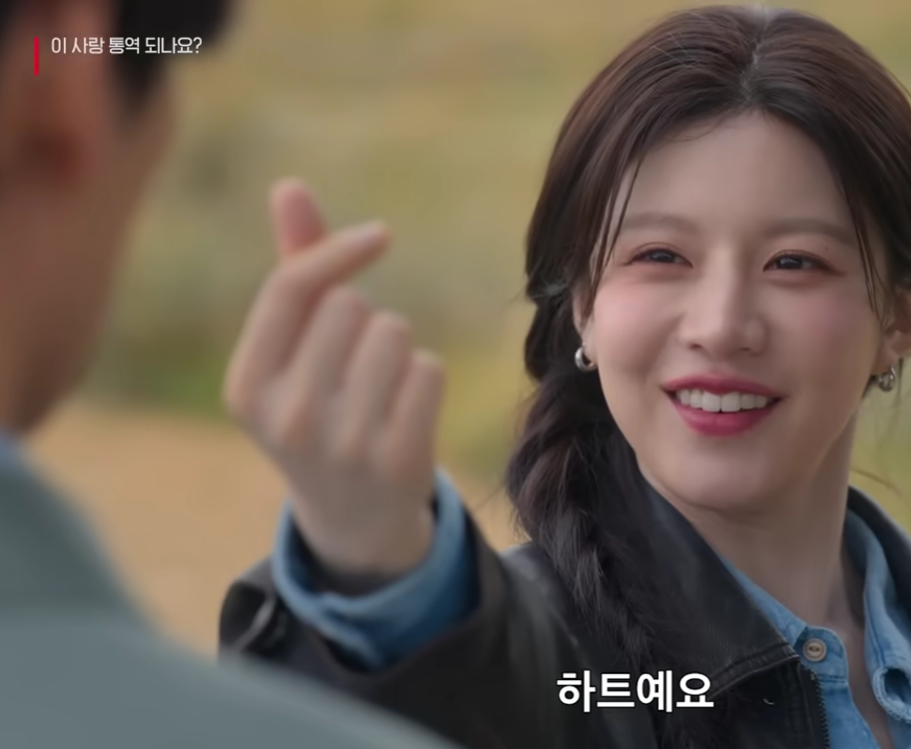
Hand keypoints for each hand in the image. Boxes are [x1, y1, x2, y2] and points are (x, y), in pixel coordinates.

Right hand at [223, 178, 444, 578]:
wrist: (354, 517)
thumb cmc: (319, 408)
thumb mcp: (292, 352)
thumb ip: (295, 268)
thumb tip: (290, 186)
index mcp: (246, 386)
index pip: (293, 288)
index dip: (339, 250)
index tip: (381, 235)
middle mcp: (286, 417)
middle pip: (352, 306)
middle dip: (365, 319)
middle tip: (355, 368)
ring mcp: (343, 444)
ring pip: (395, 334)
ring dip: (398, 349)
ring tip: (379, 390)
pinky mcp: (397, 459)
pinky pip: (429, 369)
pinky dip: (426, 378)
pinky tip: (407, 412)